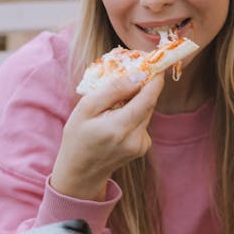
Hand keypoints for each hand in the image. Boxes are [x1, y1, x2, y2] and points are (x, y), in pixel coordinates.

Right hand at [50, 72, 164, 200]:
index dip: (155, 78)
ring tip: (114, 102)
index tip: (154, 61)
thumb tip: (138, 75)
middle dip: (141, 85)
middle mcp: (136, 138)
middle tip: (128, 73)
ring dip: (135, 100)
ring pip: (147, 110)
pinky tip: (116, 118)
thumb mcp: (85, 108)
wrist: (81, 172)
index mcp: (119, 128)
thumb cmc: (78, 137)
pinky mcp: (143, 147)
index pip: (148, 98)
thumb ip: (112, 90)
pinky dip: (133, 113)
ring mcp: (142, 145)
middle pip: (149, 102)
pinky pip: (143, 121)